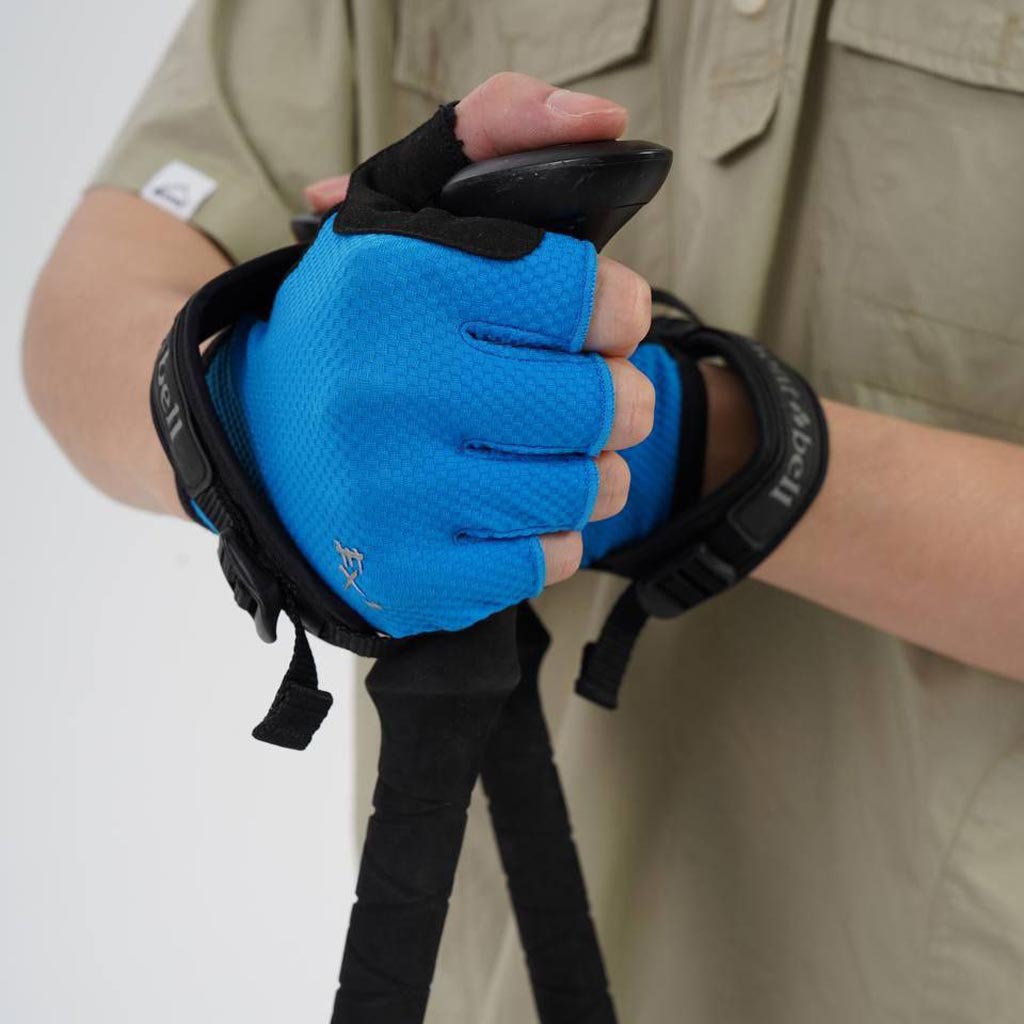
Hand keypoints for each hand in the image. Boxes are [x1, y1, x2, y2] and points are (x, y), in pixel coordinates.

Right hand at [302, 73, 653, 584]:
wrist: (250, 437)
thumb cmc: (353, 328)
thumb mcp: (400, 208)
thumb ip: (494, 130)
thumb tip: (603, 120)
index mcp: (395, 284)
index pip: (582, 292)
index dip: (613, 309)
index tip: (597, 322)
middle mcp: (388, 388)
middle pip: (597, 402)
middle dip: (618, 397)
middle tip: (591, 394)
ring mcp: (391, 494)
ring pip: (580, 489)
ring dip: (593, 470)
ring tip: (554, 452)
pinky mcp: (401, 574)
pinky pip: (540, 564)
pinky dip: (550, 536)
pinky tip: (514, 509)